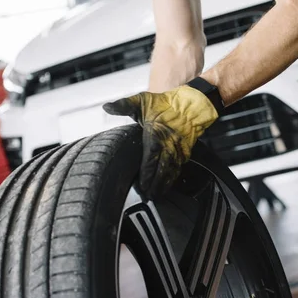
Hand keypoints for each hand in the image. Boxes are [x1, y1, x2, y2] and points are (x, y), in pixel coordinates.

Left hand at [103, 85, 218, 198]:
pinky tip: (167, 186)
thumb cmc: (164, 103)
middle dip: (154, 184)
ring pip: (171, 171)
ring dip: (164, 184)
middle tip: (147, 196)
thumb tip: (106, 106)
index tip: (141, 185)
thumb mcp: (142, 100)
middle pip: (161, 169)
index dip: (147, 173)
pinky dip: (173, 178)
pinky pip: (178, 168)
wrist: (191, 104)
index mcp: (156, 134)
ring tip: (156, 196)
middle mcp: (168, 144)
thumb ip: (124, 105)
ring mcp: (178, 150)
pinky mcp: (185, 152)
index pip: (150, 158)